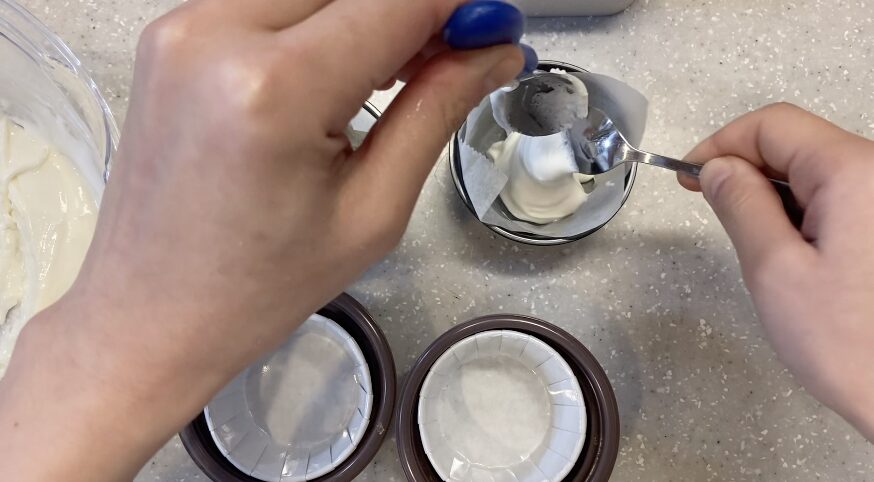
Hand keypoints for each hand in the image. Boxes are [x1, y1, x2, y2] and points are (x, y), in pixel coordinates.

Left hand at [0, 0, 522, 478]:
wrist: (150, 312)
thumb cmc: (257, 287)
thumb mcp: (372, 212)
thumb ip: (435, 110)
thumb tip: (493, 53)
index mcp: (275, 89)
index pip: (397, 0)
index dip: (458, 6)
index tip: (495, 29)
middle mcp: (216, 34)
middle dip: (418, 9)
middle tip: (457, 54)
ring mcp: (182, 27)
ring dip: (369, 14)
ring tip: (401, 70)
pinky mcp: (170, 34)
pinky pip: (270, 1)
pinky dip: (320, 21)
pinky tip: (343, 68)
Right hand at [680, 103, 873, 440]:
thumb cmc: (851, 344)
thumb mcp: (775, 270)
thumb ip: (741, 206)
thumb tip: (717, 168)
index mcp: (853, 173)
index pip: (773, 125)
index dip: (722, 144)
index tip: (690, 175)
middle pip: (797, 141)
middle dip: (747, 167)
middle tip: (711, 205)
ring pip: (817, 169)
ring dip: (775, 192)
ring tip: (755, 240)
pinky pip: (839, 195)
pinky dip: (803, 209)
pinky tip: (791, 248)